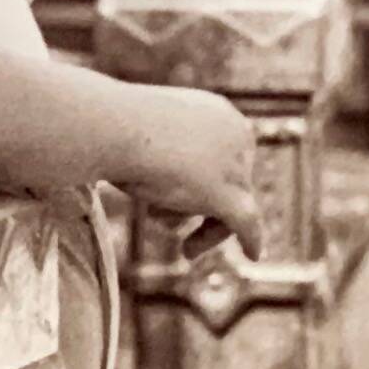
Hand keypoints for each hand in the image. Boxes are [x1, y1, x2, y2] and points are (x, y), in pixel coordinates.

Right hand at [117, 84, 264, 259]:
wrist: (115, 126)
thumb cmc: (117, 128)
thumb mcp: (144, 135)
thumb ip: (162, 153)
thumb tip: (158, 176)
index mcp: (219, 113)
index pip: (225, 157)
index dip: (204, 185)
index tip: (186, 203)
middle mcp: (237, 135)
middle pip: (232, 184)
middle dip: (201, 211)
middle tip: (185, 239)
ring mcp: (236, 166)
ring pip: (236, 207)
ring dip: (206, 230)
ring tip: (170, 234)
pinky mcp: (229, 195)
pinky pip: (247, 224)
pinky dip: (251, 239)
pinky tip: (253, 255)